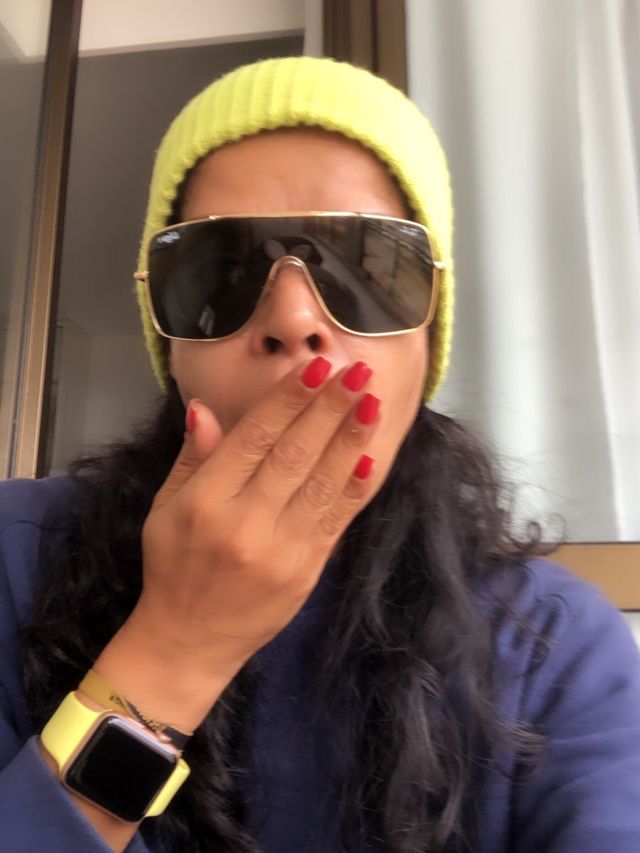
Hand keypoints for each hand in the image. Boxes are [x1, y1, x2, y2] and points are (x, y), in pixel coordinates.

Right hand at [128, 357, 379, 677]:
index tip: (315, 365)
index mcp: (206, 502)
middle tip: (357, 370)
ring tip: (372, 401)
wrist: (190, 640)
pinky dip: (355, 487)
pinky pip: (337, 521)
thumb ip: (192, 458)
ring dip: (351, 439)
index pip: (254, 438)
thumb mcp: (165, 509)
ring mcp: (282, 550)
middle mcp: (246, 523)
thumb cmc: (172, 567)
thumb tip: (206, 407)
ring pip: (322, 483)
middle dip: (329, 408)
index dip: (288, 399)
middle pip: (295, 454)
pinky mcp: (307, 571)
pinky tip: (371, 456)